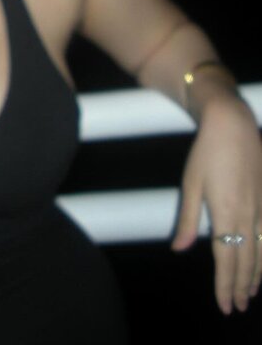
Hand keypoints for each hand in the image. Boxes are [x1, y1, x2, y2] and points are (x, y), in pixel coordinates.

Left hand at [171, 95, 261, 314]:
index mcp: (225, 213)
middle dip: (241, 286)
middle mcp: (247, 216)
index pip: (226, 259)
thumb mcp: (190, 184)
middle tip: (238, 307)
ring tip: (250, 293)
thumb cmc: (206, 153)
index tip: (225, 305)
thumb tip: (179, 248)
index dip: (225, 285)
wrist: (233, 125)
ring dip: (256, 275)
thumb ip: (187, 219)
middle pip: (246, 260)